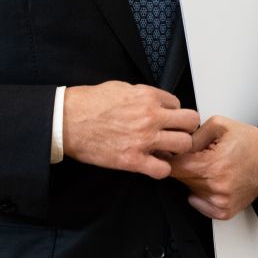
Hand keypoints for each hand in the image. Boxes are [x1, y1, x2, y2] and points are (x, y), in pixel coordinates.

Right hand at [62, 82, 199, 178]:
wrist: (67, 121)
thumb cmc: (89, 103)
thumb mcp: (121, 87)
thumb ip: (142, 95)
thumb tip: (154, 102)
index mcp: (147, 96)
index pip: (178, 104)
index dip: (173, 113)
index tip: (167, 120)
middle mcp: (150, 116)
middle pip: (190, 123)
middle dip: (184, 129)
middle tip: (175, 134)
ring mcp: (144, 139)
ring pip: (184, 145)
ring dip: (177, 149)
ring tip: (167, 150)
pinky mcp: (133, 160)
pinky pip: (163, 169)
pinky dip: (161, 169)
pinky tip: (153, 164)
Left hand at [168, 117, 257, 220]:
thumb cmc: (249, 142)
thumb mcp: (219, 125)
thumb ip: (193, 135)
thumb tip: (176, 145)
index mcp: (213, 165)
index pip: (174, 167)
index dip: (169, 157)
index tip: (170, 152)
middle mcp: (217, 186)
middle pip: (180, 179)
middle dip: (183, 166)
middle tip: (197, 156)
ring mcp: (221, 201)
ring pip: (190, 190)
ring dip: (193, 179)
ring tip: (210, 166)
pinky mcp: (225, 210)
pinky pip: (200, 206)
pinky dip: (201, 195)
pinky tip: (212, 181)